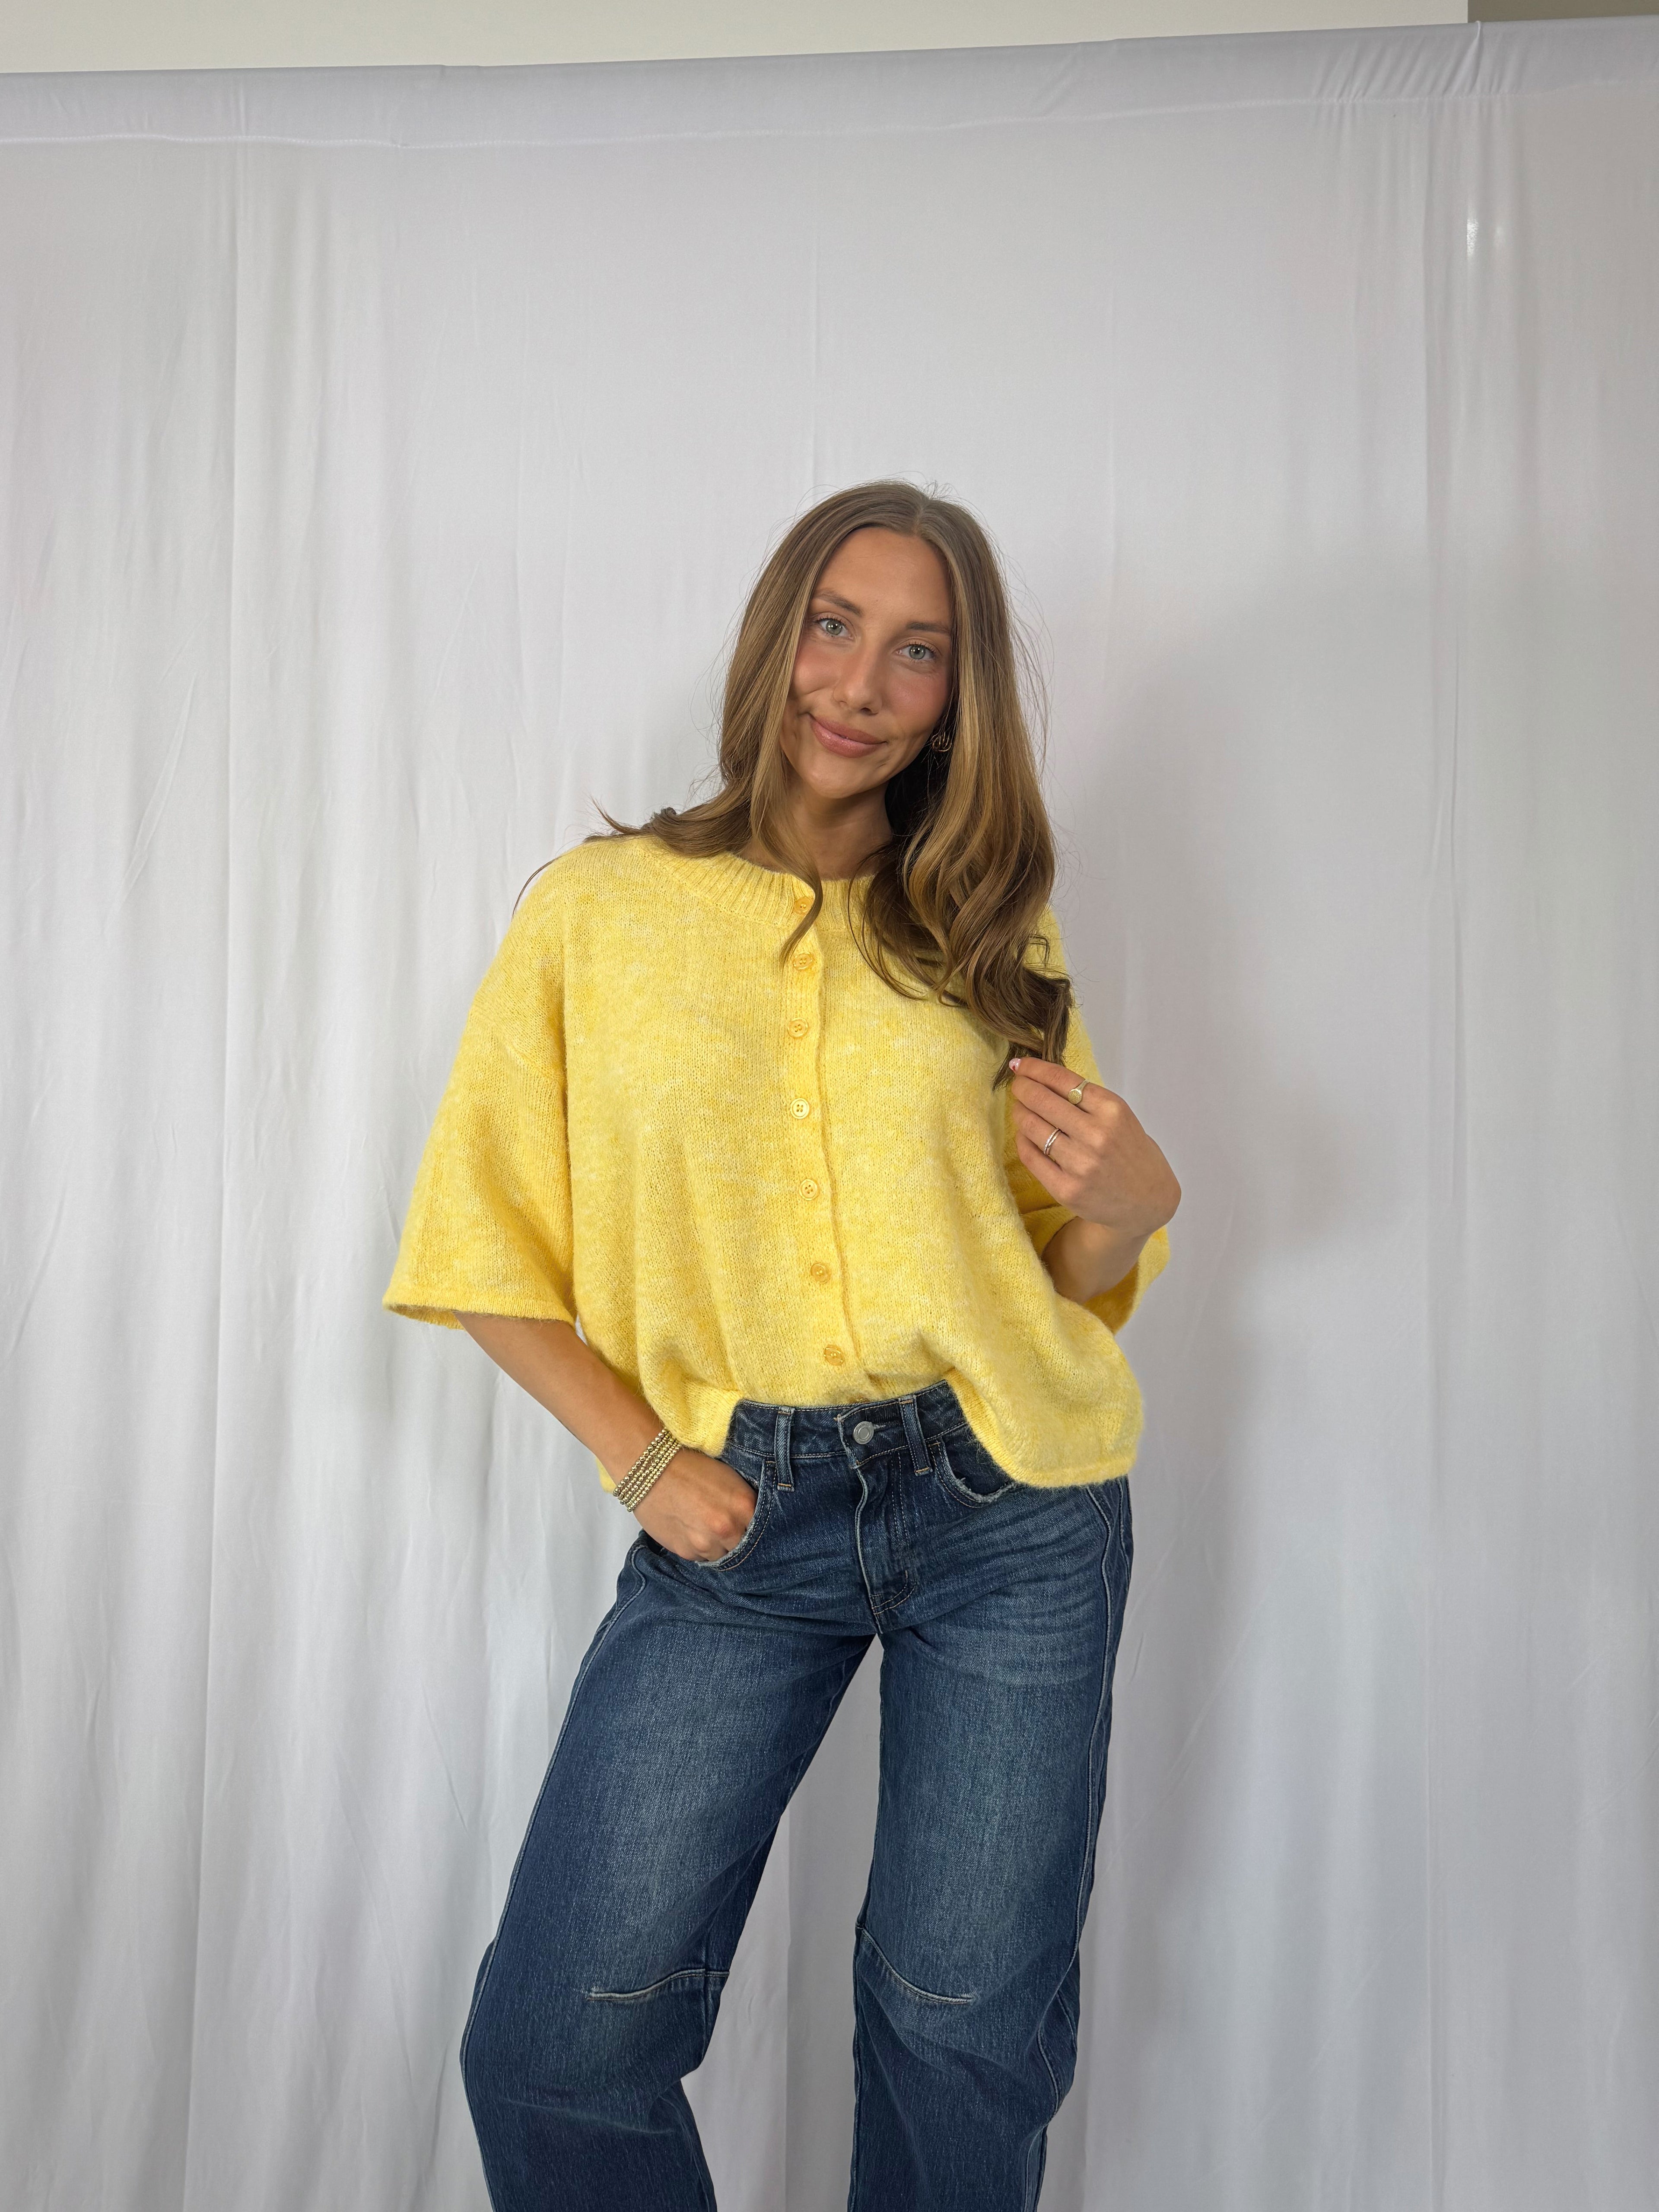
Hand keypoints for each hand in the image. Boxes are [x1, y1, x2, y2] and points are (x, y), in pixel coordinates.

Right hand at [630, 1446, 760, 1562]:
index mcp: (744, 1505)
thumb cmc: (690, 1467)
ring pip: (720, 1556)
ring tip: (703, 1527)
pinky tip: (689, 1531)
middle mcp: (728, 1528)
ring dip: (716, 1546)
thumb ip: (742, 1504)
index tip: (745, 1525)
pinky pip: (700, 1558)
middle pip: (742, 1547)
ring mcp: (706, 1543)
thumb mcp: (728, 1478)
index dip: (752, 1527)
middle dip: (735, 1539)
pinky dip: (698, 1548)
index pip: (761, 1529)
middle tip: (723, 1527)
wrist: (651, 1468)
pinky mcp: (686, 1551)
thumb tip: (748, 1522)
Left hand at [1008, 1056, 1180, 1238]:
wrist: (1147, 1200)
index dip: (1035, 1068)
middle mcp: (1096, 1135)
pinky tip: (1024, 1133)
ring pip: (1032, 1126)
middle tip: (1017, 1084)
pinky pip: (1030, 1156)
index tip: (1020, 1065)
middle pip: (1042, 1100)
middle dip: (1022, 1087)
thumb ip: (1086, 1099)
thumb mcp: (1119, 1116)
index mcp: (1112, 1110)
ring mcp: (1080, 1164)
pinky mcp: (1066, 1189)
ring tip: (1020, 1108)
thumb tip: (1043, 1078)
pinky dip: (1022, 1140)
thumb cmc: (1131, 1152)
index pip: (1062, 1079)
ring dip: (1019, 1112)